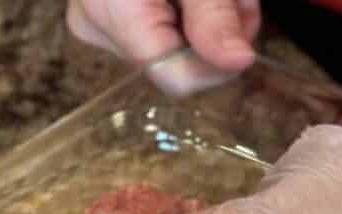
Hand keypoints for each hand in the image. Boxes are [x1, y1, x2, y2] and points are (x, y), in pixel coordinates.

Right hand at [67, 0, 261, 93]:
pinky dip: (185, 11)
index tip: (245, 24)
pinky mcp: (105, 14)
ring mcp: (96, 21)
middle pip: (173, 61)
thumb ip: (214, 14)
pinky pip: (154, 31)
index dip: (218, 62)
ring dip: (205, 20)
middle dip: (214, 30)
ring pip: (168, 48)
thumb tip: (235, 63)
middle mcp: (96, 23)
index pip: (174, 75)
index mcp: (113, 10)